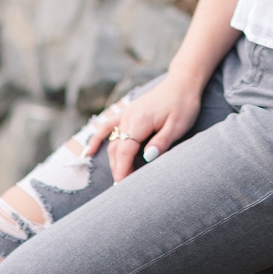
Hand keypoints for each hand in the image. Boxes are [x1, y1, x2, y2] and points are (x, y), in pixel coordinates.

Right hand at [84, 70, 201, 182]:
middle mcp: (128, 117)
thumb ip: (162, 142)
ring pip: (113, 142)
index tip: (122, 188)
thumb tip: (147, 158)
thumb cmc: (183, 104)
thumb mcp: (178, 125)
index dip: (122, 171)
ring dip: (114, 161)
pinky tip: (89, 151)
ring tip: (120, 180)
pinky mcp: (128, 112)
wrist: (183, 82)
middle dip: (119, 170)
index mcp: (139, 120)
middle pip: (117, 149)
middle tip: (125, 191)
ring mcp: (126, 114)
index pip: (125, 151)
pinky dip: (97, 139)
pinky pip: (108, 127)